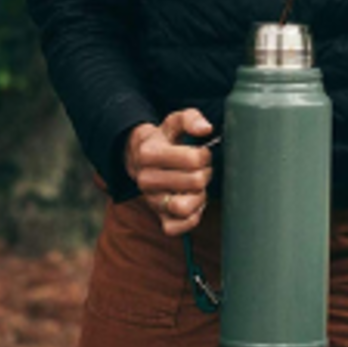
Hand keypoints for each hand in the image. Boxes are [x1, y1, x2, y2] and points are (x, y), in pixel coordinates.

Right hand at [125, 108, 215, 236]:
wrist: (141, 159)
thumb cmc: (166, 140)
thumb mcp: (175, 122)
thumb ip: (191, 119)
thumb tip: (206, 128)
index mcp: (150, 154)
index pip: (193, 158)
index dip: (205, 155)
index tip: (202, 153)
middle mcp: (146, 179)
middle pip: (194, 182)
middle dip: (205, 173)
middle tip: (201, 169)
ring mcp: (151, 200)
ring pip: (184, 207)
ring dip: (199, 196)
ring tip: (197, 187)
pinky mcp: (158, 217)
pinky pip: (176, 228)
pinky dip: (191, 218)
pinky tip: (194, 203)